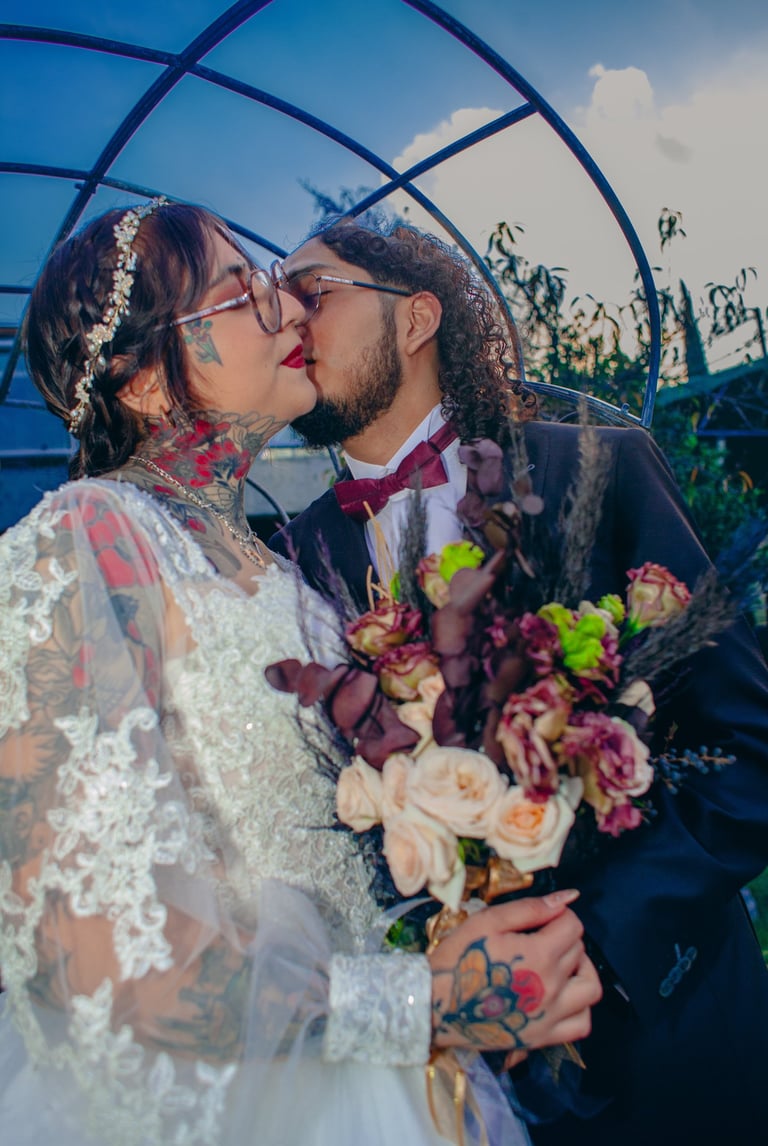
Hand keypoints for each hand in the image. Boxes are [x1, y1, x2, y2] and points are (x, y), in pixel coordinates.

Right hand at [428, 890, 601, 1053]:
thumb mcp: (489, 922)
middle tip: (541, 936)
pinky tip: (562, 997)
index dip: (560, 915)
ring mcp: (551, 1016)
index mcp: (541, 955)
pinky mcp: (543, 1037)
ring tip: (561, 965)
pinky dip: (580, 1008)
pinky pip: (581, 1025)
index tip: (543, 918)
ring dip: (582, 971)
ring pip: (591, 988)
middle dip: (565, 937)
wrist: (437, 1003)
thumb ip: (531, 908)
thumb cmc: (460, 958)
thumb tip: (568, 897)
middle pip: (579, 952)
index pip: (573, 926)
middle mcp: (553, 988)